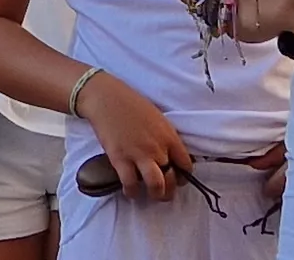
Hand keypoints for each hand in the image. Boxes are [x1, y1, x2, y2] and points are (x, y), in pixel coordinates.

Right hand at [74, 74, 193, 203]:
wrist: (107, 98)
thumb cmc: (132, 104)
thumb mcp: (158, 118)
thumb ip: (165, 138)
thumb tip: (168, 155)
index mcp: (169, 136)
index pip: (186, 164)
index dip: (184, 175)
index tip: (178, 178)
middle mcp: (157, 148)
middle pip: (172, 179)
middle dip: (170, 191)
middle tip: (165, 193)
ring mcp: (139, 155)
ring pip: (156, 185)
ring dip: (156, 195)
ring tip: (151, 195)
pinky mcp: (120, 159)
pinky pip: (130, 184)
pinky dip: (132, 192)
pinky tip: (131, 191)